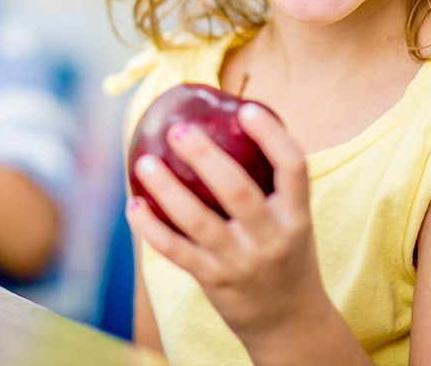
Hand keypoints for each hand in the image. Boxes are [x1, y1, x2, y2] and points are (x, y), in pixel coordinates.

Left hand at [126, 103, 327, 342]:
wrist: (289, 321)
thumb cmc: (285, 255)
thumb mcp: (292, 221)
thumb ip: (269, 184)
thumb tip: (229, 125)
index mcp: (296, 215)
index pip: (293, 167)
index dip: (272, 136)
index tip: (248, 110)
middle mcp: (271, 237)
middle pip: (237, 191)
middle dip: (206, 157)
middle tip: (179, 130)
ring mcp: (241, 261)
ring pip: (198, 221)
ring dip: (167, 190)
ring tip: (146, 163)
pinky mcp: (214, 280)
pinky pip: (175, 250)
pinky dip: (150, 227)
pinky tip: (134, 204)